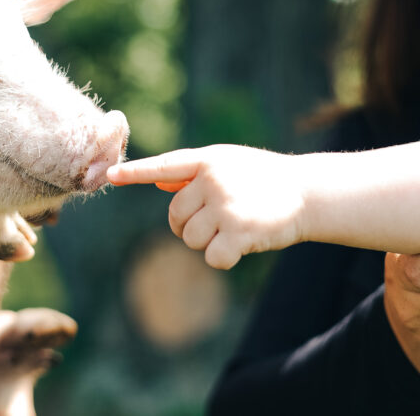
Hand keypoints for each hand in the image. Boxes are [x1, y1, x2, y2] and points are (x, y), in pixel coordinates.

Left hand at [107, 145, 306, 268]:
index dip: (136, 172)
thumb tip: (160, 181)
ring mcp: (226, 205)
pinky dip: (226, 258)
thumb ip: (194, 173)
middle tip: (219, 221)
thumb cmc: (266, 179)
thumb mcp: (230, 164)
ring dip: (210, 243)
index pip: (165, 164)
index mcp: (208, 160)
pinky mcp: (239, 231)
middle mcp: (213, 179)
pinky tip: (245, 244)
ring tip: (237, 227)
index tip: (110, 175)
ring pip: (192, 240)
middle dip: (190, 226)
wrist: (308, 192)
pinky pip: (213, 258)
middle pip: (176, 216)